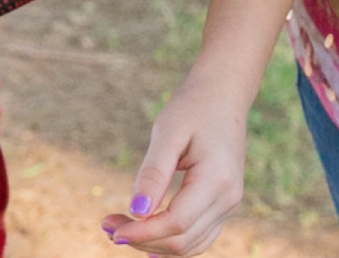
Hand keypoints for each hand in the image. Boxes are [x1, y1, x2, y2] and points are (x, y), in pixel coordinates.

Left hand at [101, 79, 247, 253]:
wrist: (224, 94)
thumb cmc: (193, 108)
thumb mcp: (167, 132)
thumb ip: (153, 173)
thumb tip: (136, 212)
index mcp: (217, 178)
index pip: (177, 223)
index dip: (142, 232)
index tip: (112, 228)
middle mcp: (229, 198)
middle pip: (183, 240)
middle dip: (143, 240)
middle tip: (108, 226)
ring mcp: (230, 204)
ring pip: (191, 246)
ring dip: (154, 245)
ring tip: (122, 230)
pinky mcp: (224, 205)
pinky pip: (198, 237)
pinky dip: (171, 242)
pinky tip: (146, 235)